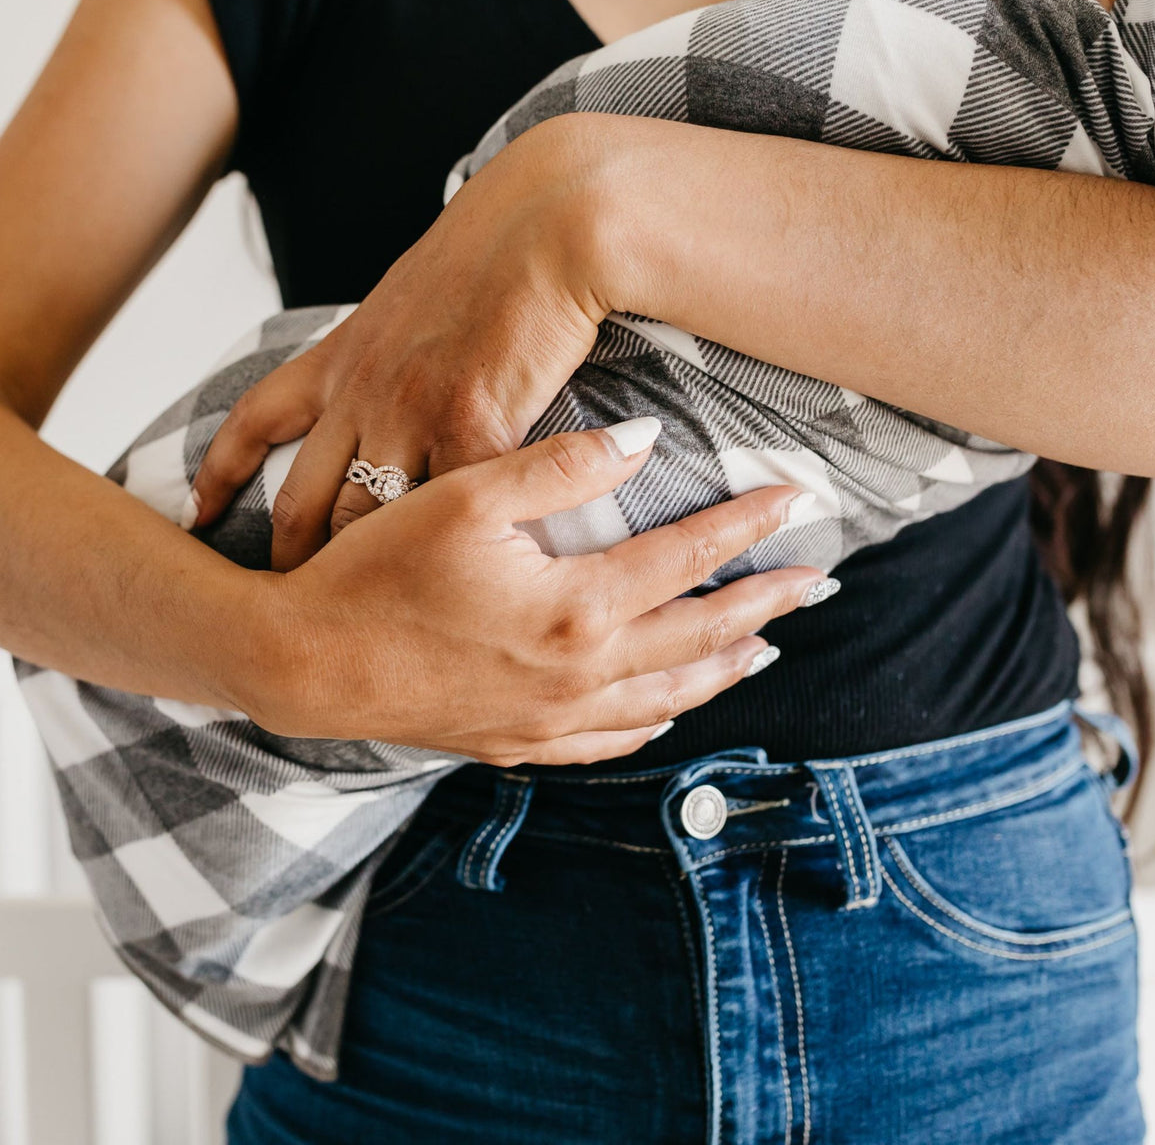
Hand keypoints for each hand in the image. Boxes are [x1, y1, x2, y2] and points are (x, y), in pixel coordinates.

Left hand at [189, 116, 615, 571]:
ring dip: (364, 573)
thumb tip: (394, 368)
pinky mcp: (475, 432)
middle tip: (283, 606)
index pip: (256, 420)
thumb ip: (390, 345)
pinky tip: (469, 588)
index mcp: (343, 355)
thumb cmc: (495, 252)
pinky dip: (459, 554)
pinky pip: (456, 510)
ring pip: (368, 520)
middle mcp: (363, 392)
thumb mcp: (412, 294)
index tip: (197, 515)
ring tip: (363, 623)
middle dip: (289, 556)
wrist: (551, 223)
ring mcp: (413, 416)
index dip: (222, 473)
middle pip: (305, 497)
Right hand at [242, 421, 827, 766]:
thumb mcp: (466, 498)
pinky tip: (670, 709)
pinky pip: (612, 742)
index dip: (748, 525)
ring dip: (724, 668)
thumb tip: (648, 441)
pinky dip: (656, 720)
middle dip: (766, 604)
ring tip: (766, 646)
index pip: (688, 558)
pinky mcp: (520, 743)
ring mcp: (552, 719)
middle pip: (700, 635)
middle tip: (817, 582)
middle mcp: (579, 673)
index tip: (797, 501)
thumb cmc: (377, 571)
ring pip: (668, 697)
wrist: (307, 663)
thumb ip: (564, 468)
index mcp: (576, 607)